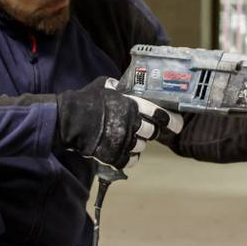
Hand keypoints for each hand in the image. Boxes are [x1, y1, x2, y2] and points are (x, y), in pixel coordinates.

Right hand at [56, 77, 183, 168]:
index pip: (160, 114)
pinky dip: (131, 157)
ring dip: (138, 143)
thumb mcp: (104, 85)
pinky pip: (132, 160)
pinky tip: (124, 151)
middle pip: (152, 132)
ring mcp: (124, 141)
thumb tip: (123, 86)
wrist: (69, 120)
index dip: (171, 120)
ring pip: (142, 146)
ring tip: (127, 138)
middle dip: (152, 131)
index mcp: (132, 104)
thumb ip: (118, 87)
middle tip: (146, 130)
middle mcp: (132, 123)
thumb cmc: (85, 100)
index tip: (177, 123)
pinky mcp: (115, 155)